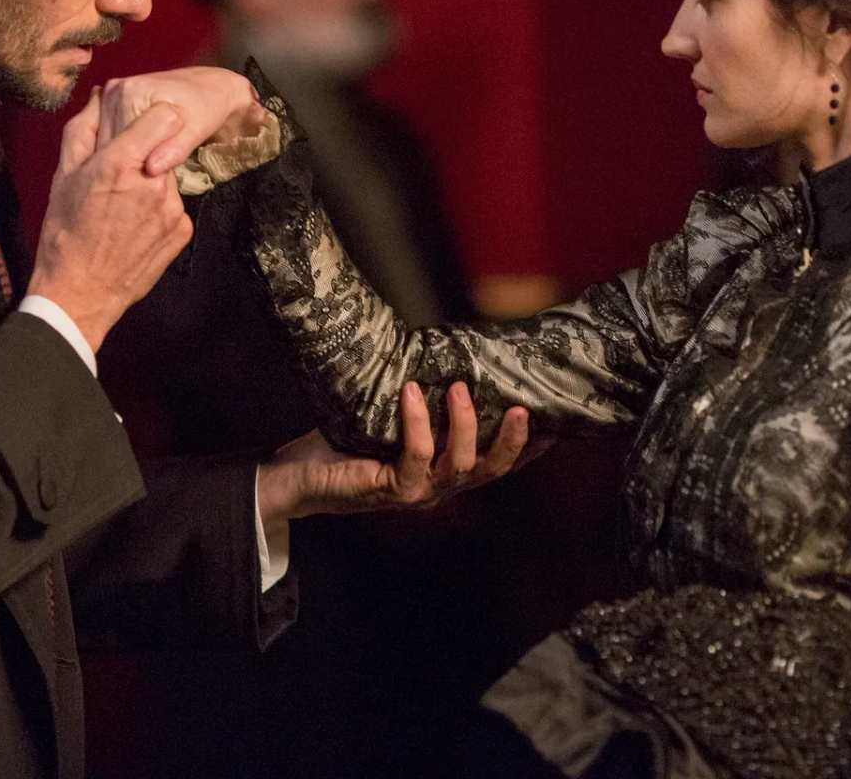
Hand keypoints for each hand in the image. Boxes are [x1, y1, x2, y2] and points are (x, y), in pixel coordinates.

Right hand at [27, 90, 194, 347]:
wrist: (80, 293)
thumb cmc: (65, 234)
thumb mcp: (63, 176)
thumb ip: (83, 130)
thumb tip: (101, 98)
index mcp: (120, 164)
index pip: (164, 115)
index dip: (151, 118)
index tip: (138, 128)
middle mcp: (154, 184)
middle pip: (164, 147)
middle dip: (145, 155)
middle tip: (118, 178)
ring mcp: (172, 209)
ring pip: (169, 177)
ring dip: (151, 184)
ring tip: (122, 207)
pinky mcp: (183, 231)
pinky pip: (174, 206)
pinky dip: (158, 211)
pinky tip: (134, 226)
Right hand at [96, 68, 269, 175]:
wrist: (211, 87)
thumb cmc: (207, 107)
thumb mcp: (197, 130)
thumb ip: (175, 150)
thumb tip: (152, 168)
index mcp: (130, 93)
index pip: (117, 141)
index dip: (130, 164)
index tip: (146, 180)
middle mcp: (116, 90)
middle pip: (108, 139)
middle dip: (124, 160)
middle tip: (146, 177)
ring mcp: (113, 93)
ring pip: (107, 137)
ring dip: (121, 155)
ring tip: (142, 168)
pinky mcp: (115, 99)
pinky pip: (112, 131)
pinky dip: (122, 147)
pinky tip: (136, 158)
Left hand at [255, 382, 530, 522]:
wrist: (299, 477)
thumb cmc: (345, 444)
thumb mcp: (392, 419)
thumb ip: (422, 403)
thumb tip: (442, 357)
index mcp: (445, 472)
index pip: (495, 463)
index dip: (526, 448)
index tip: (552, 425)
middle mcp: (439, 487)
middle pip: (490, 471)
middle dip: (512, 442)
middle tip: (522, 408)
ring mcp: (418, 493)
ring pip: (459, 465)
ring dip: (464, 425)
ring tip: (461, 388)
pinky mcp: (393, 490)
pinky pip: (417, 457)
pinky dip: (418, 422)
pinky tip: (413, 393)